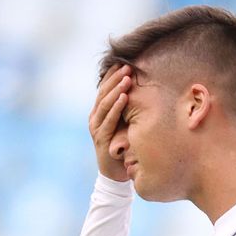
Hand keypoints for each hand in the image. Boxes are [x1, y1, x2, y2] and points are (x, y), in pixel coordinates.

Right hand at [89, 64, 131, 181]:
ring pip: (105, 104)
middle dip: (116, 78)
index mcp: (99, 112)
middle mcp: (95, 118)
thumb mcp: (124, 124)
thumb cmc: (122, 146)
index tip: (123, 62)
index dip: (112, 75)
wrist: (115, 173)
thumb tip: (140, 91)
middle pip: (104, 93)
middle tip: (128, 66)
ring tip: (127, 78)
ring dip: (117, 89)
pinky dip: (117, 108)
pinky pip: (109, 120)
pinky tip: (125, 97)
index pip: (104, 89)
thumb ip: (126, 110)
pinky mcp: (101, 139)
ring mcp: (96, 128)